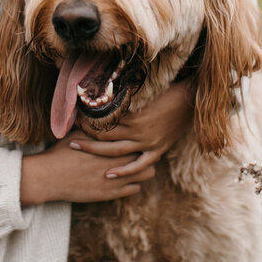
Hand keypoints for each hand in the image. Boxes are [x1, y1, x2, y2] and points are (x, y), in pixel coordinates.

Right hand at [19, 134, 154, 204]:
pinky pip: (135, 189)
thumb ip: (96, 127)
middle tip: (140, 148)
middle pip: (147, 154)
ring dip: (142, 168)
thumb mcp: (79, 134)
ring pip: (146, 174)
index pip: (138, 137)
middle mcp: (118, 161)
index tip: (137, 134)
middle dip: (145, 151)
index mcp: (112, 144)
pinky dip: (133, 183)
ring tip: (136, 164)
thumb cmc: (62, 152)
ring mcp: (117, 179)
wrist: (50, 177)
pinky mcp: (112, 194)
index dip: (139, 136)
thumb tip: (102, 112)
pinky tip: (125, 178)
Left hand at [68, 80, 193, 177]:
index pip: (104, 117)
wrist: (192, 100)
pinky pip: (138, 165)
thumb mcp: (146, 90)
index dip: (87, 116)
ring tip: (77, 147)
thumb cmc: (168, 89)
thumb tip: (105, 87)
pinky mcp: (157, 151)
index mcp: (135, 114)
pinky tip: (109, 175)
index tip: (74, 114)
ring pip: (116, 151)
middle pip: (105, 134)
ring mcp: (148, 143)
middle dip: (86, 133)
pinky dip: (124, 171)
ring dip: (95, 150)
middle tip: (69, 132)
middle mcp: (139, 131)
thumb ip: (126, 93)